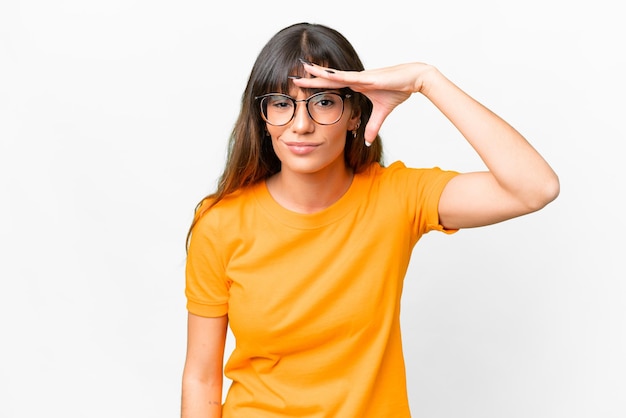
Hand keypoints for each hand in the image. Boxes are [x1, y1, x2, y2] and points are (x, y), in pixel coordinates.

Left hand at [292, 61, 435, 143]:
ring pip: (333, 76)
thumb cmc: (399, 90)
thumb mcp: (382, 113)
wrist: (413, 79)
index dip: (317, 88)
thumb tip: (368, 142)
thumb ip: (373, 127)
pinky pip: (346, 77)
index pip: (331, 88)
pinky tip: (322, 73)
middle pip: (327, 80)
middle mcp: (353, 80)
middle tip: (293, 79)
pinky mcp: (365, 78)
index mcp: (355, 86)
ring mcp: (358, 77)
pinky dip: (334, 76)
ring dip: (317, 73)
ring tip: (302, 69)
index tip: (302, 90)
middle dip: (310, 80)